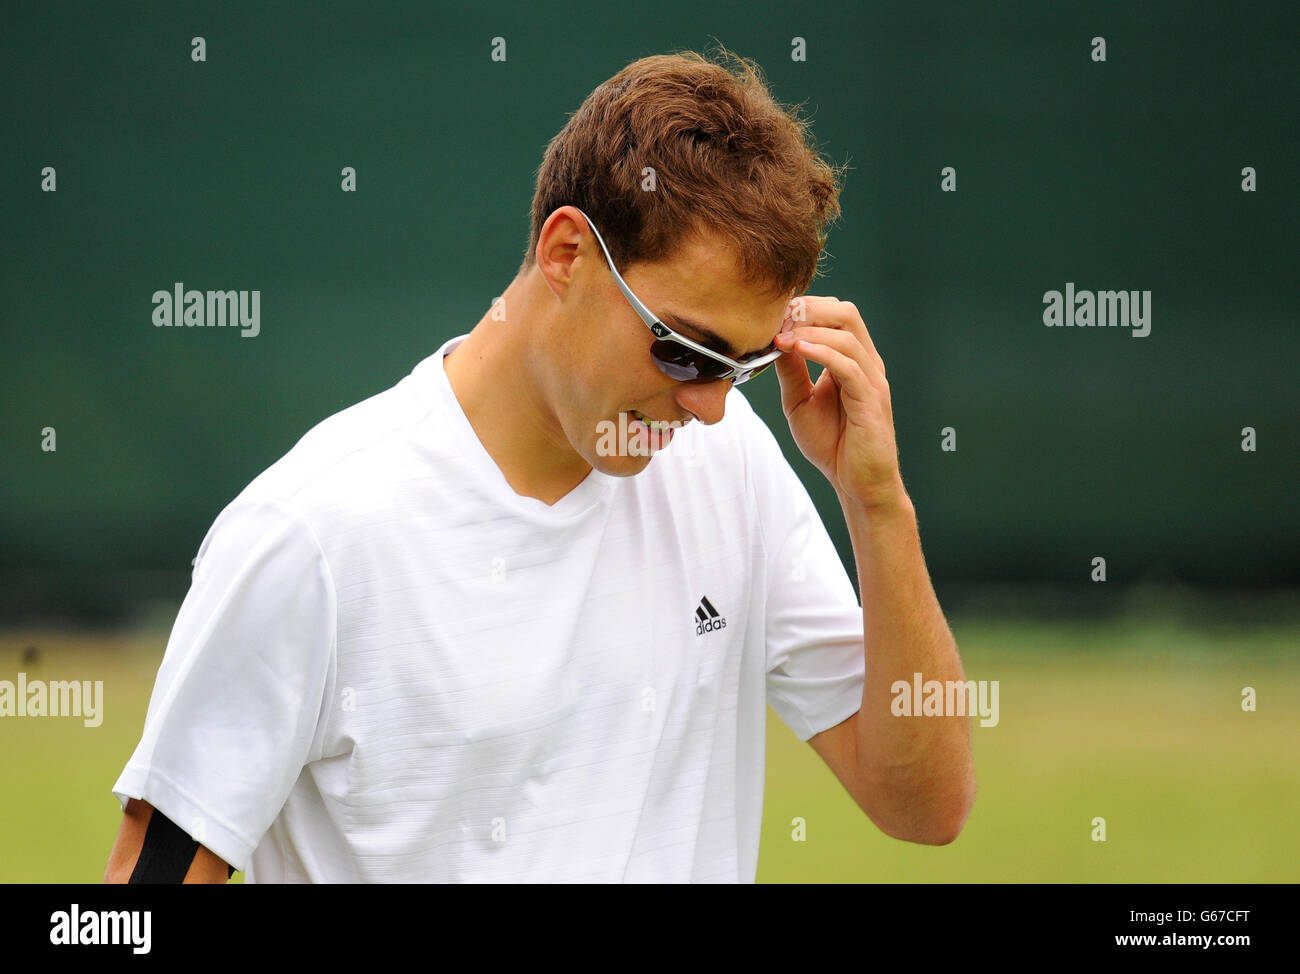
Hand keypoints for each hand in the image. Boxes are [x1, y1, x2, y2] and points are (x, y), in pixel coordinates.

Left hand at [772, 296, 906, 511]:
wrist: (855, 482)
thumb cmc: (831, 443)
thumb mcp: (799, 401)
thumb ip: (791, 372)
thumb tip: (774, 340)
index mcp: (851, 360)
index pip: (834, 315)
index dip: (804, 308)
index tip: (772, 314)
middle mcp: (866, 363)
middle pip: (846, 313)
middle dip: (810, 309)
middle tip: (778, 317)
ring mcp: (872, 379)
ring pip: (848, 334)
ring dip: (810, 330)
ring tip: (781, 335)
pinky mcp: (872, 399)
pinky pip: (848, 366)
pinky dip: (821, 352)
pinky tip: (795, 350)